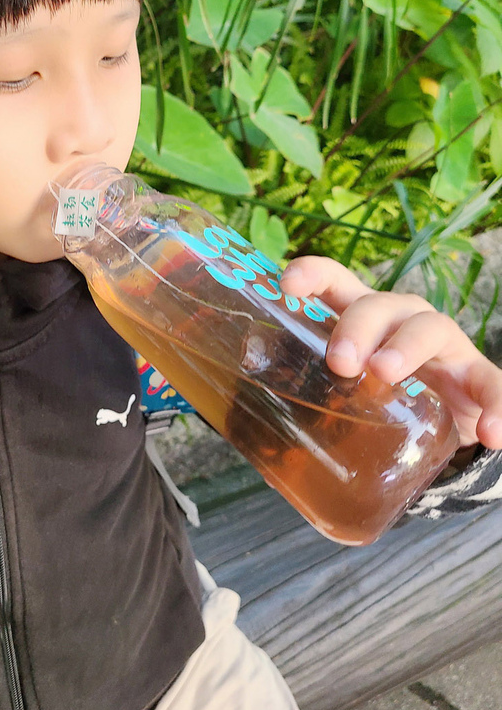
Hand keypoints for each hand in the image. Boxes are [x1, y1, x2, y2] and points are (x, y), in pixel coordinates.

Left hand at [279, 255, 501, 450]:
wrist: (445, 415)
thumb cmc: (378, 390)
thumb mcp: (342, 385)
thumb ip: (300, 390)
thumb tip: (234, 417)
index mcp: (360, 315)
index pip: (334, 280)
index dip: (311, 275)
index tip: (288, 285)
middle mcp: (401, 318)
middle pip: (378, 305)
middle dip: (355, 327)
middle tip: (339, 361)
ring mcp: (444, 344)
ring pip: (428, 327)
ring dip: (405, 347)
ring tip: (386, 373)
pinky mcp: (477, 376)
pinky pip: (492, 385)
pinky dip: (496, 407)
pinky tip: (492, 434)